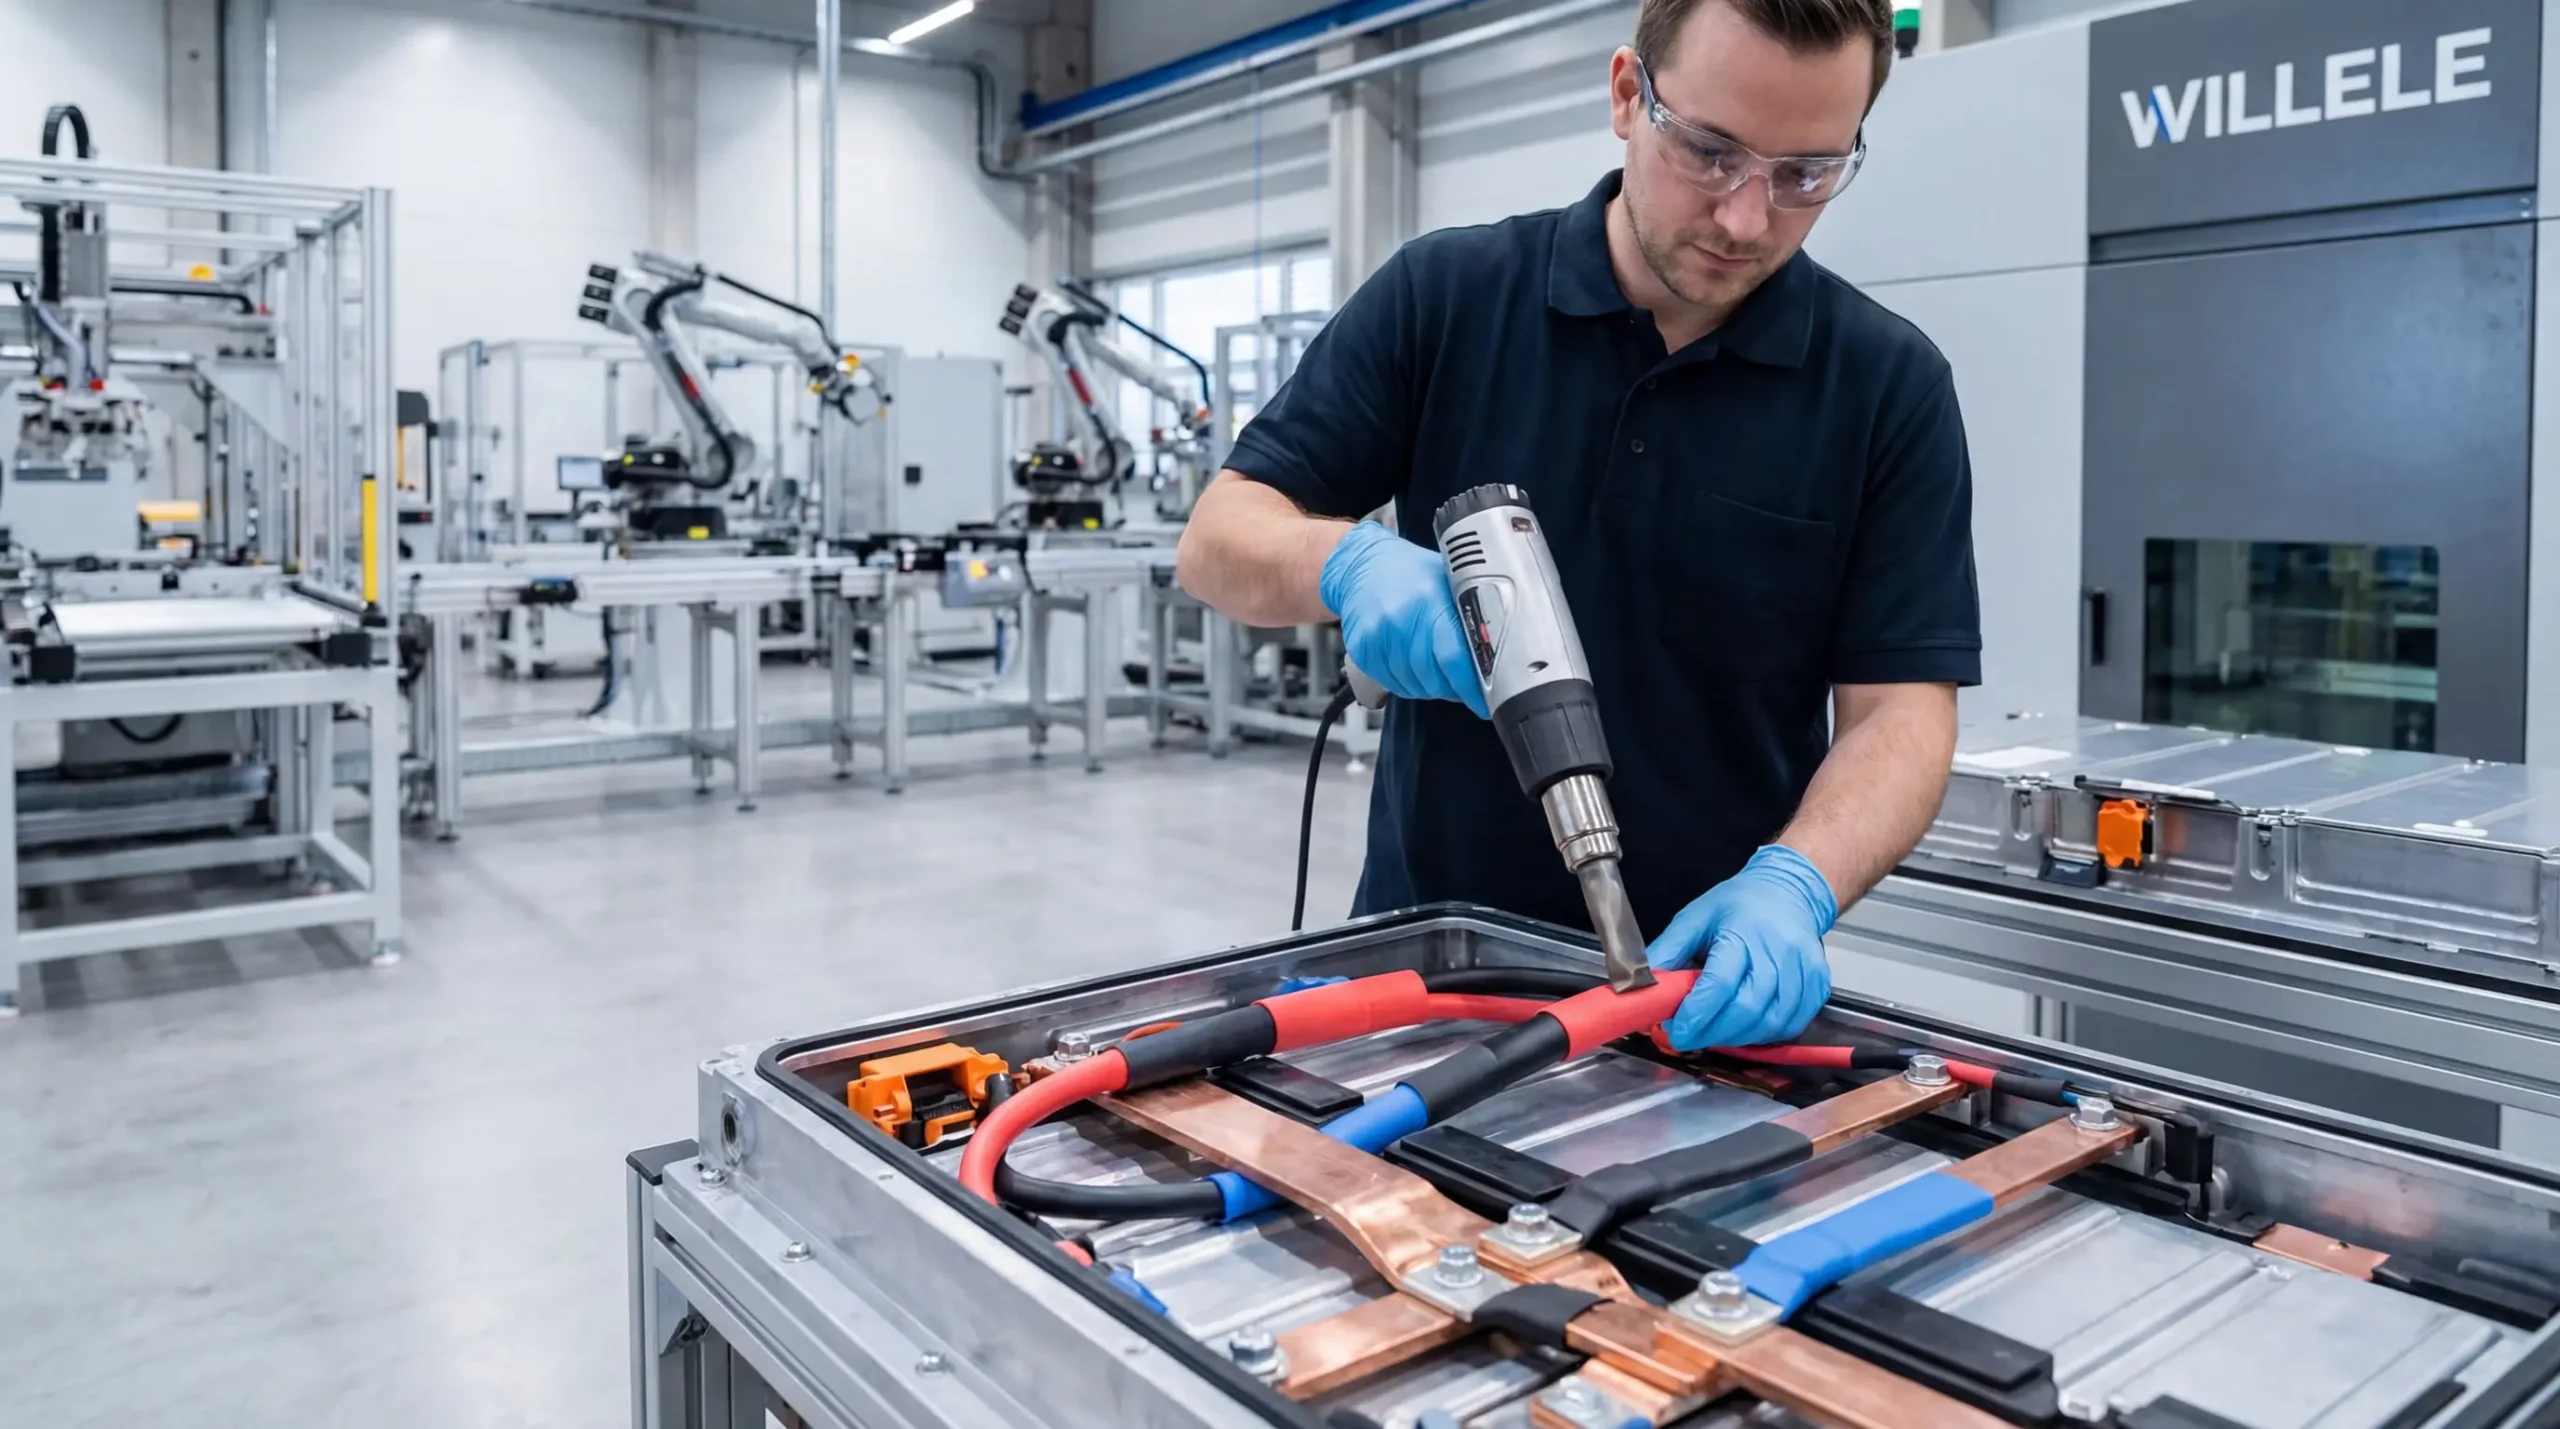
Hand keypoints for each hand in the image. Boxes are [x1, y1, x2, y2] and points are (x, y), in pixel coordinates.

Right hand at [1319, 522, 1487, 716]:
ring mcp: (1378, 637)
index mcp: (1429, 599)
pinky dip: (1409, 682)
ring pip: (1415, 686)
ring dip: (1431, 686)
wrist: (1362, 566)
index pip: (1455, 657)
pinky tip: (1412, 662)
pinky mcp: (1363, 651)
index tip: (1487, 700)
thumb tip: (1499, 652)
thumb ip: (1470, 614)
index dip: (1472, 686)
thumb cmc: (1410, 573)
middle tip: (1462, 679)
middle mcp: (1400, 619)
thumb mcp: (1448, 581)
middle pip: (1435, 679)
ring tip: (1434, 663)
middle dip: (1455, 687)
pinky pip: (1394, 685)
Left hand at [1647, 845, 1837, 1048]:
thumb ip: (1668, 950)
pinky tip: (1747, 1027)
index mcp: (1742, 932)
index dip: (1696, 1015)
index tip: (1676, 1030)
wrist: (1789, 890)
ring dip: (1738, 1037)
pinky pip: (1792, 1023)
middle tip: (1690, 1036)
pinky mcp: (1817, 984)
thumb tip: (1642, 984)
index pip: (1719, 984)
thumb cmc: (1740, 904)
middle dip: (1713, 1032)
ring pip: (1771, 1021)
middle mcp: (1777, 951)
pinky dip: (1766, 1033)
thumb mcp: (1695, 918)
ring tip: (1716, 1031)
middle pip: (1747, 1009)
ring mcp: (1803, 969)